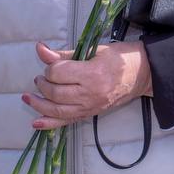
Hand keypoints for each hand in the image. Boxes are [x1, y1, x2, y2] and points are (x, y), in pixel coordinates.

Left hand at [24, 41, 151, 129]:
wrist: (144, 74)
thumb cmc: (122, 58)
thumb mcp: (96, 50)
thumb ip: (66, 54)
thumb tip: (40, 49)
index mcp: (93, 74)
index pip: (59, 73)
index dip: (50, 66)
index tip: (54, 62)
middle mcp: (91, 94)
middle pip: (55, 92)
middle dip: (44, 84)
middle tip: (42, 76)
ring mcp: (91, 106)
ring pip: (57, 110)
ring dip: (39, 104)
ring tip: (29, 96)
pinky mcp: (91, 114)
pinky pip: (67, 121)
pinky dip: (50, 124)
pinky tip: (36, 122)